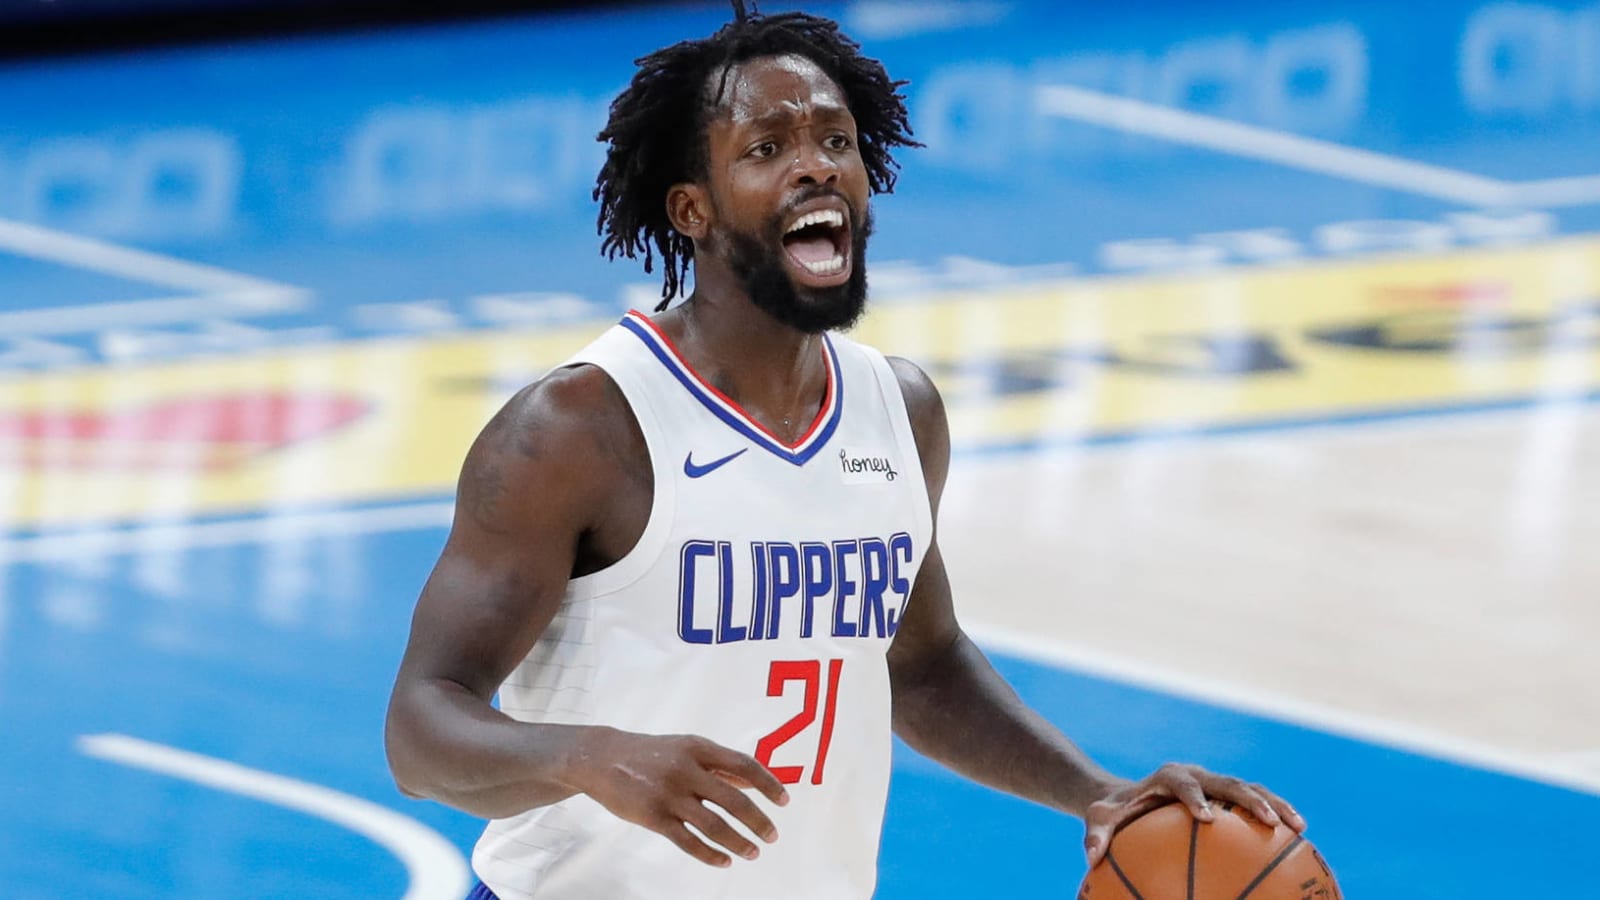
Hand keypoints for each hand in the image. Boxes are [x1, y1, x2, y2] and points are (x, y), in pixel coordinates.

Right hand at [567, 727, 790, 867]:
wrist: (601, 758)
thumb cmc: (649, 753)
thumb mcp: (685, 748)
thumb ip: (719, 765)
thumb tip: (755, 782)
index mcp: (698, 748)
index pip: (743, 765)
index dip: (768, 784)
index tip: (784, 801)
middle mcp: (686, 770)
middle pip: (734, 799)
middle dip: (758, 821)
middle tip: (772, 836)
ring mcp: (668, 795)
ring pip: (714, 825)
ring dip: (738, 842)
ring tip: (753, 853)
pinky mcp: (653, 817)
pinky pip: (688, 841)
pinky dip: (710, 854)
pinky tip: (724, 861)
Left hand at [1082, 763, 1305, 866]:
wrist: (1131, 798)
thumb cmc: (1115, 812)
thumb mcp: (1100, 820)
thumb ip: (1095, 835)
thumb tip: (1090, 856)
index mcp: (1168, 776)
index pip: (1183, 783)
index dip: (1195, 798)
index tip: (1206, 818)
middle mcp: (1198, 775)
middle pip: (1228, 782)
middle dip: (1249, 799)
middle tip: (1267, 822)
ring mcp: (1216, 784)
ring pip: (1252, 789)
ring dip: (1276, 805)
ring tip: (1299, 829)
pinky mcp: (1229, 797)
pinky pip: (1257, 804)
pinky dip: (1278, 817)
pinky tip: (1300, 843)